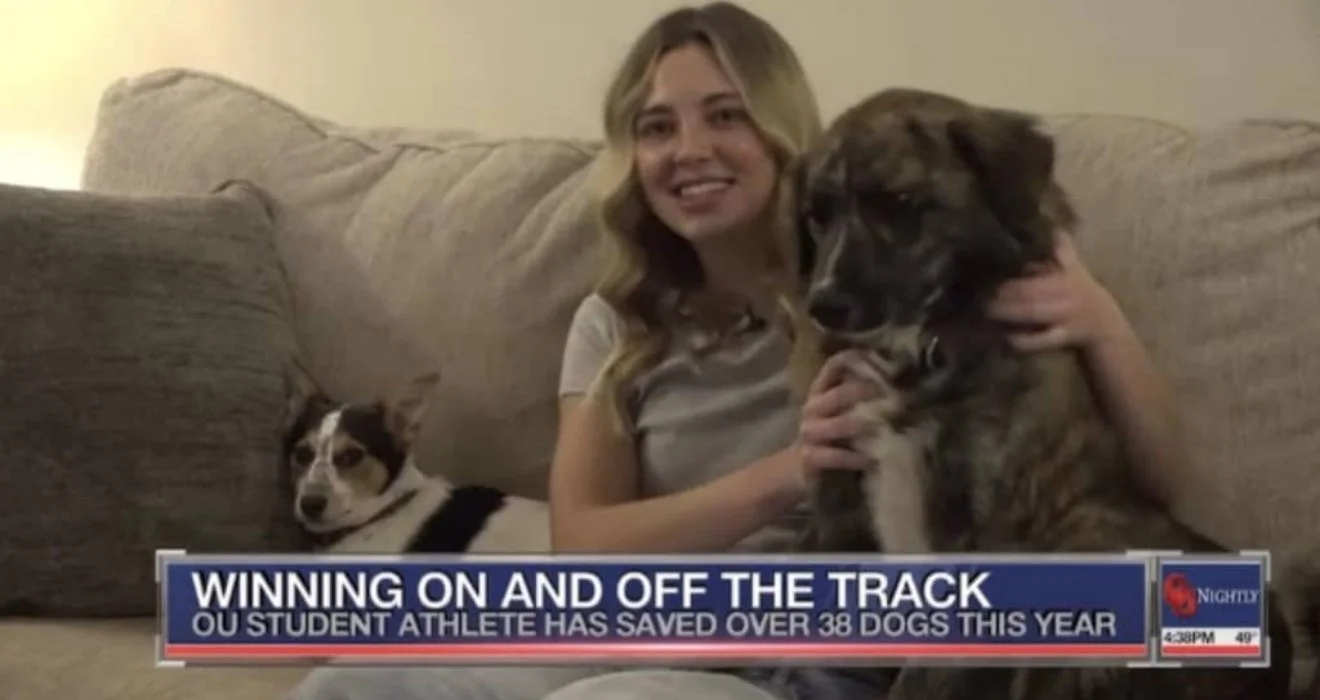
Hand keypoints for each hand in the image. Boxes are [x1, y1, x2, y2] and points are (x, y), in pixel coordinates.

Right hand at [794, 350, 882, 486]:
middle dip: (867, 395)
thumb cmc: (832, 438)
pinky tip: (872, 460)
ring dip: (864, 426)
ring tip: (884, 429)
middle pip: (838, 394)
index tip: (884, 365)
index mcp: (821, 391)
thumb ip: (864, 398)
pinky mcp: (810, 458)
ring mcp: (809, 433)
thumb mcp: (845, 413)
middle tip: (895, 401)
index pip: (835, 365)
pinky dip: (856, 458)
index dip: (857, 361)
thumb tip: (903, 384)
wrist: (800, 470)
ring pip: (838, 425)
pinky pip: (836, 456)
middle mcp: (812, 408)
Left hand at [986, 231, 1122, 351]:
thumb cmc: (1082, 292)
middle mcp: (1066, 294)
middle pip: (1031, 290)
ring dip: (1008, 312)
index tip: (990, 272)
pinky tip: (1006, 337)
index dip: (1012, 274)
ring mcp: (1065, 317)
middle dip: (1004, 292)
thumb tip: (1052, 226)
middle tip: (979, 293)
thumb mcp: (1075, 269)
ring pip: (1033, 313)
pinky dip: (1024, 340)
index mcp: (1067, 277)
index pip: (1037, 270)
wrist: (1105, 324)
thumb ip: (1062, 250)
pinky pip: (1043, 340)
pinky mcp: (1063, 338)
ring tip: (985, 310)